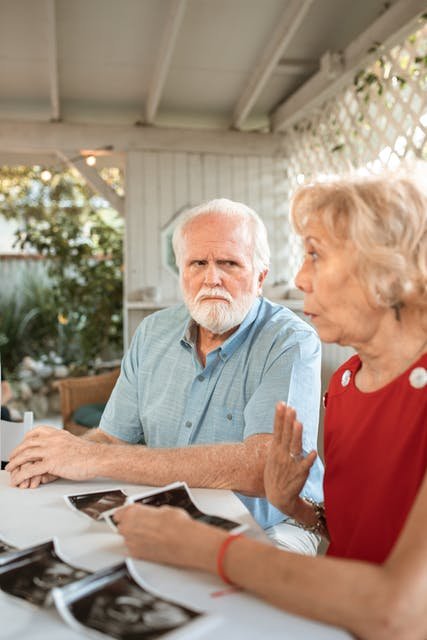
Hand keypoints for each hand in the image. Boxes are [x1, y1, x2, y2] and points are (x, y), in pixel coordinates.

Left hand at [6, 426, 98, 485]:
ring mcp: (51, 451)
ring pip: (25, 455)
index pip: (36, 432)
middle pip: (27, 444)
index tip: (22, 444)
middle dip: (17, 452)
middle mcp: (53, 440)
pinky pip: (31, 470)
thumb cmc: (90, 454)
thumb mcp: (73, 443)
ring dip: (15, 463)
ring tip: (10, 470)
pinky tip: (18, 480)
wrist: (99, 458)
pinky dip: (21, 476)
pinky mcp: (52, 463)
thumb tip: (53, 456)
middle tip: (11, 459)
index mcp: (58, 434)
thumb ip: (61, 446)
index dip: (25, 439)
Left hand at [115, 504, 225, 571]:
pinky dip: (141, 547)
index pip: (118, 513)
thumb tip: (153, 515)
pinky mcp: (139, 556)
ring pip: (128, 539)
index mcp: (132, 513)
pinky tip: (152, 544)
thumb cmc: (177, 525)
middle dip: (130, 525)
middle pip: (122, 526)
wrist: (185, 542)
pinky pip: (135, 549)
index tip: (130, 514)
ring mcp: (132, 544)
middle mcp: (128, 528)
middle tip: (143, 524)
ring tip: (151, 535)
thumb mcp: (164, 510)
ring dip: (135, 537)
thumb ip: (152, 513)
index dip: (125, 513)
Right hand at [263, 402, 316, 519]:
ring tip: (298, 423)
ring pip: (294, 448)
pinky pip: (305, 466)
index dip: (279, 417)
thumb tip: (283, 427)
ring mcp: (290, 465)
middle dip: (287, 421)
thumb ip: (279, 443)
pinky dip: (308, 460)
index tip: (281, 404)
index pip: (277, 430)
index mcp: (275, 451)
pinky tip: (313, 453)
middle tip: (290, 408)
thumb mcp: (272, 458)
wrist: (279, 499)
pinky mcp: (299, 475)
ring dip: (296, 436)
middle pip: (285, 436)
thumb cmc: (276, 475)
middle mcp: (282, 456)